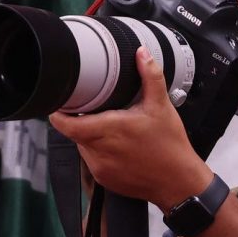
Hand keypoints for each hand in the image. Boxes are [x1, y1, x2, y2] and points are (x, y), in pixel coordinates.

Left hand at [48, 50, 210, 207]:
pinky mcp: (104, 179)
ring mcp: (101, 168)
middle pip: (74, 132)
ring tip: (110, 128)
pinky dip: (98, 151)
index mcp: (110, 129)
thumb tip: (142, 54)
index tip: (61, 103)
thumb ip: (150, 76)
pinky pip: (92, 161)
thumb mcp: (162, 106)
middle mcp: (101, 151)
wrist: (178, 182)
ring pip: (82, 146)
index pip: (68, 124)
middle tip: (95, 109)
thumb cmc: (170, 146)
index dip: (59, 113)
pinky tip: (117, 146)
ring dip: (89, 136)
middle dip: (80, 120)